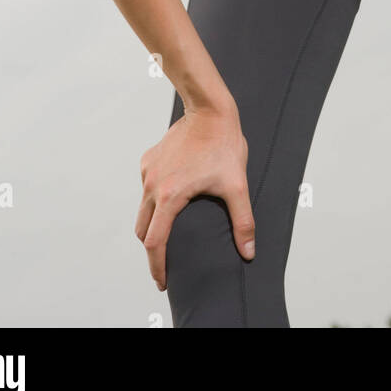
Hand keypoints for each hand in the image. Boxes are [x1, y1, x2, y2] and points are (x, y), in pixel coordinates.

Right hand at [135, 103, 255, 290]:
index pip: (155, 242)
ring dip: (152, 224)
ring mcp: (148, 171)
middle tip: (166, 263)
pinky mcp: (149, 159)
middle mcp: (152, 185)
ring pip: (142, 208)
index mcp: (170, 196)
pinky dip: (153, 199)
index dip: (157, 265)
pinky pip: (146, 187)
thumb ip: (243, 221)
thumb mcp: (237, 185)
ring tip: (169, 233)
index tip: (163, 280)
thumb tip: (248, 251)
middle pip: (143, 229)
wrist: (209, 110)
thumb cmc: (224, 145)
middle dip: (152, 249)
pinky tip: (171, 198)